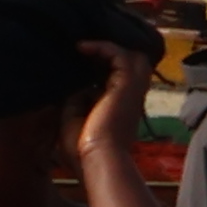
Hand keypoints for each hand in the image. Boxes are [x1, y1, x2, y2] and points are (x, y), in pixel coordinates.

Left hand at [83, 36, 156, 150]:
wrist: (97, 160)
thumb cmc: (84, 149)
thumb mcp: (72, 118)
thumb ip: (75, 98)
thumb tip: (72, 83)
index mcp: (120, 107)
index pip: (119, 77)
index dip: (102, 64)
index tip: (79, 57)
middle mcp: (130, 97)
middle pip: (133, 64)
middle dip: (112, 52)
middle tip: (86, 49)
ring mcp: (132, 90)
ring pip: (132, 56)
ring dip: (109, 47)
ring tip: (84, 46)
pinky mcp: (127, 85)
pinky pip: (121, 55)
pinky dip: (103, 47)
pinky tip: (82, 48)